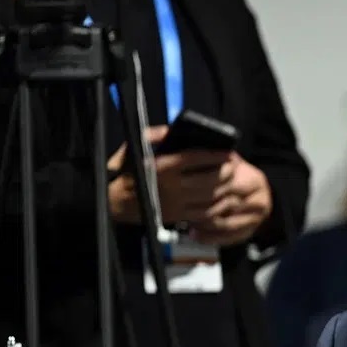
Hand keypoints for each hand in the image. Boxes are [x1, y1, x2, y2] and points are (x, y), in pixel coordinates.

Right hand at [107, 126, 271, 245]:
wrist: (114, 203)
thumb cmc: (125, 171)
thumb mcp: (134, 146)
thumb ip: (155, 135)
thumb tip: (174, 130)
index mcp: (163, 166)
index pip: (196, 158)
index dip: (216, 156)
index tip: (228, 153)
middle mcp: (172, 186)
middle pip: (209, 179)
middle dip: (226, 173)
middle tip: (232, 167)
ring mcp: (176, 204)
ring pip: (210, 198)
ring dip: (225, 190)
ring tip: (230, 182)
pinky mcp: (177, 216)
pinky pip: (204, 214)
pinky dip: (217, 206)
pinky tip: (221, 198)